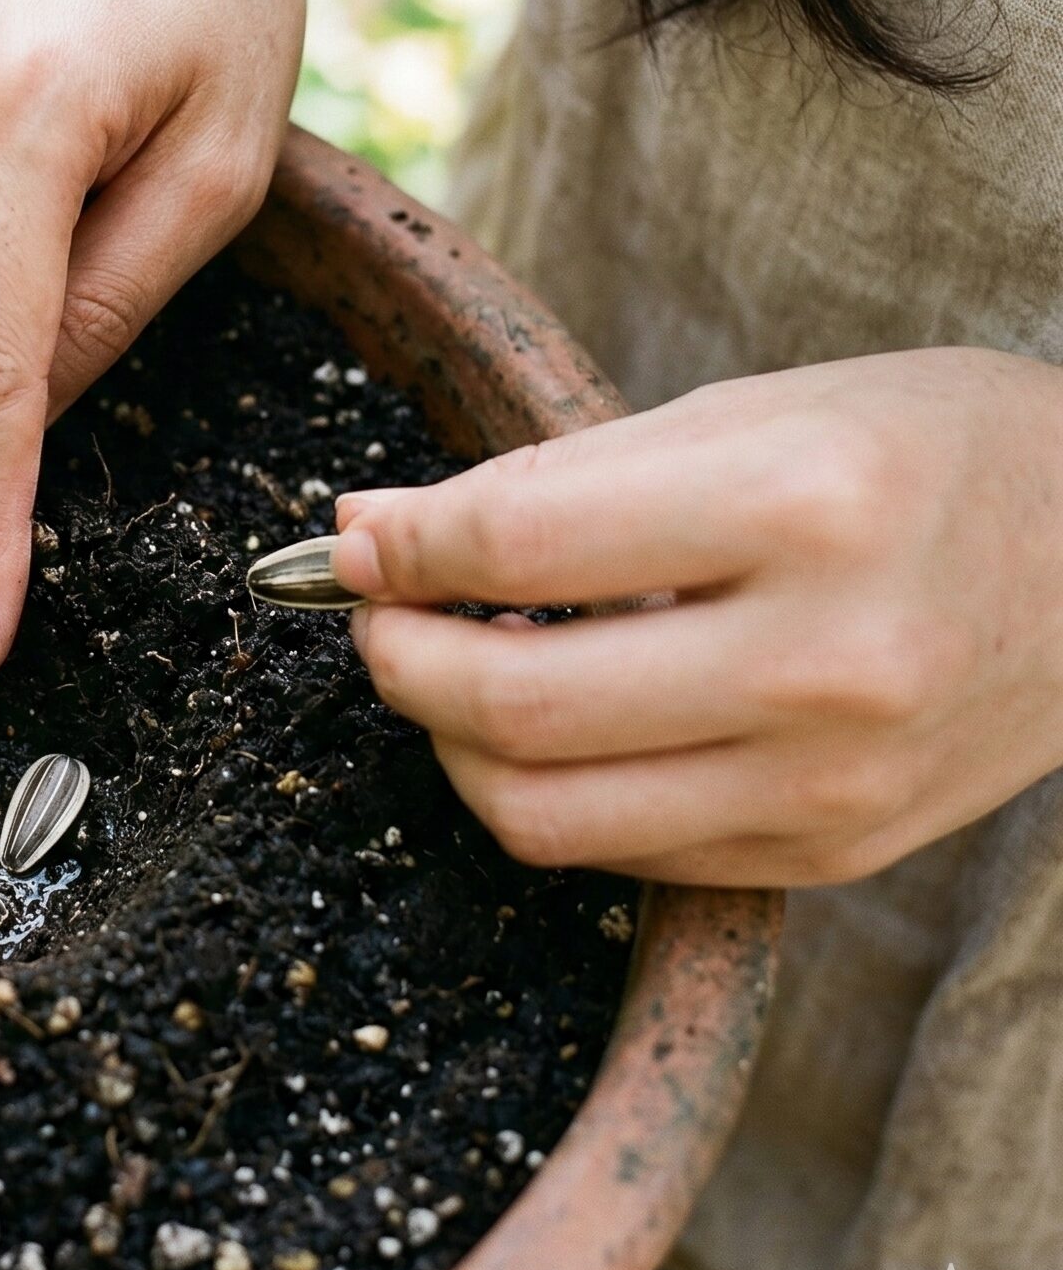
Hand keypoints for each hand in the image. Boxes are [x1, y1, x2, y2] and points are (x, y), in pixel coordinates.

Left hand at [331, 349, 1062, 885]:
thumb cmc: (918, 451)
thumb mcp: (745, 412)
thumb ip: (553, 479)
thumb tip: (375, 528)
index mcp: (803, 508)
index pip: (519, 547)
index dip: (398, 546)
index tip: (352, 538)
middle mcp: (825, 662)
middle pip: (514, 704)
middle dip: (397, 658)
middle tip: (373, 613)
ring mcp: (834, 781)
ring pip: (546, 813)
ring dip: (452, 743)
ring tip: (444, 671)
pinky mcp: (832, 852)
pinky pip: (623, 856)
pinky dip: (545, 792)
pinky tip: (544, 723)